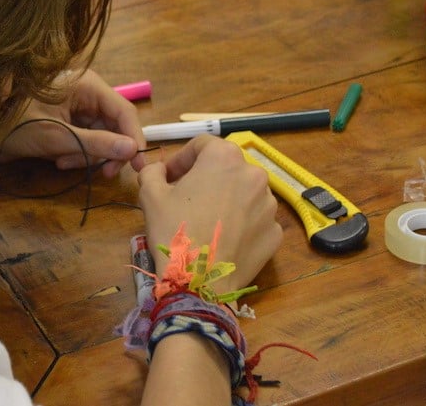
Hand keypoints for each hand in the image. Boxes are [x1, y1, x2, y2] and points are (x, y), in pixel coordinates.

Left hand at [0, 69, 145, 176]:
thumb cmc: (16, 124)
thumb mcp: (59, 137)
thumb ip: (97, 143)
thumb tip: (132, 150)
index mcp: (87, 85)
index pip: (124, 111)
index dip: (135, 138)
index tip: (139, 167)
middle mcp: (84, 91)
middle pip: (113, 125)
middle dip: (105, 150)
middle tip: (101, 174)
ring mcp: (73, 105)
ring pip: (98, 135)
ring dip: (87, 155)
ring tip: (64, 164)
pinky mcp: (63, 118)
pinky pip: (82, 138)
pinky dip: (75, 152)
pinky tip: (59, 161)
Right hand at [138, 135, 280, 294]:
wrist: (199, 281)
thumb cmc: (174, 230)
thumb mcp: (150, 194)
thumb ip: (152, 171)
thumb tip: (159, 170)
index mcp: (224, 157)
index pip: (202, 145)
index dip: (181, 158)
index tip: (169, 176)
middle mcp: (254, 174)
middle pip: (225, 168)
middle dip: (205, 178)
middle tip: (185, 198)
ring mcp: (269, 205)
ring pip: (243, 193)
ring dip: (225, 199)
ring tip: (205, 220)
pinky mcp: (275, 232)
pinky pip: (255, 219)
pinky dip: (241, 223)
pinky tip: (222, 238)